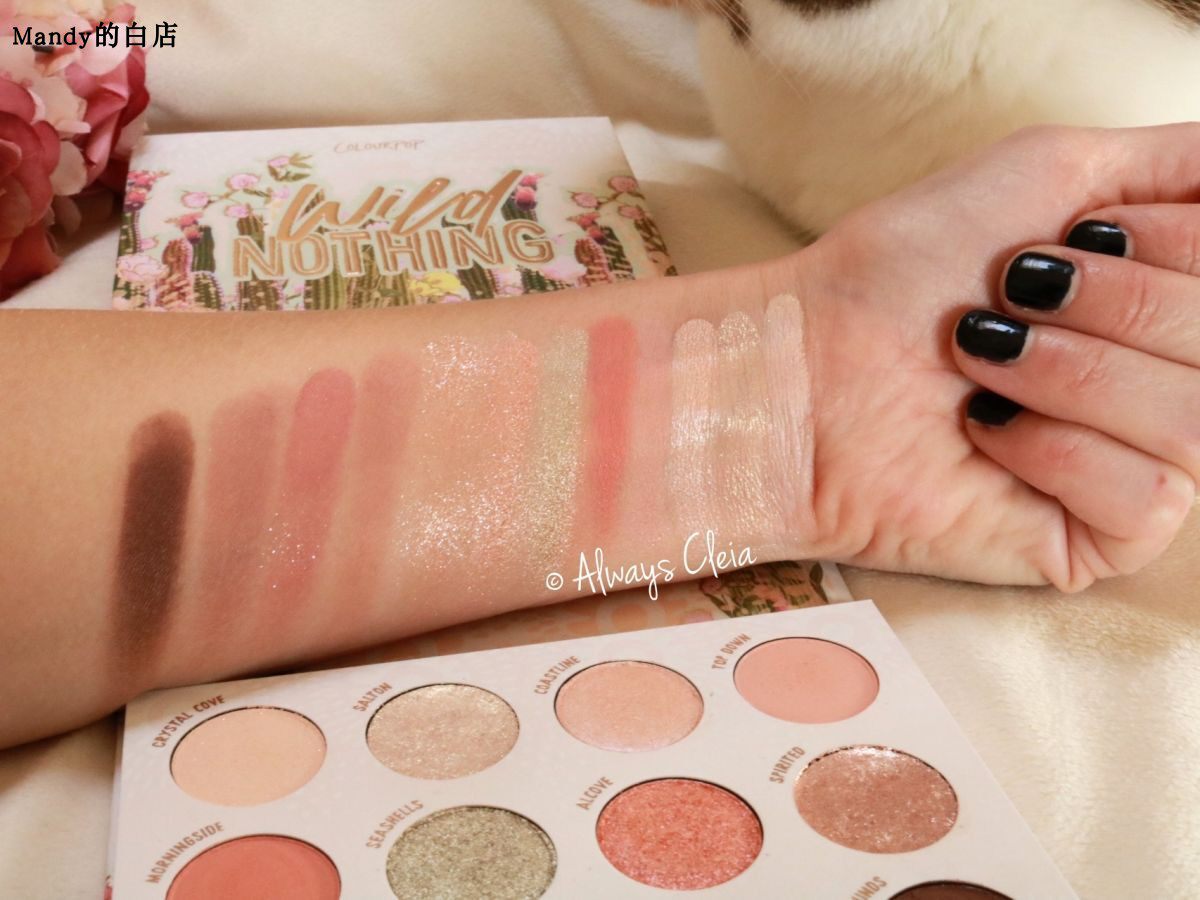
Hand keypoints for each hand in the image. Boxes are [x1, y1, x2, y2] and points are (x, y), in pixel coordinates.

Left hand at [796, 123, 1199, 589]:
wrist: (810, 364)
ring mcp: (1145, 467)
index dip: (1168, 244)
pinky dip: (1053, 448)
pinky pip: (1148, 495)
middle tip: (1014, 299)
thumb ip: (1185, 169)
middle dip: (1114, 301)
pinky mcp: (1100, 540)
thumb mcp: (1058, 171)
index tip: (1078, 238)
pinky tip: (984, 432)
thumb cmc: (910, 267)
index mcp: (1172, 307)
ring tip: (983, 360)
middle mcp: (1175, 383)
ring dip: (1074, 371)